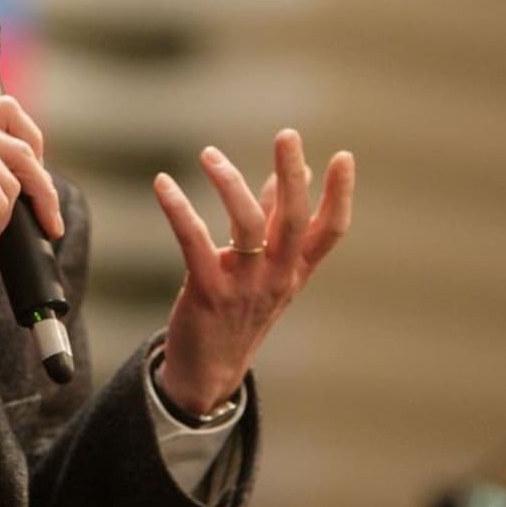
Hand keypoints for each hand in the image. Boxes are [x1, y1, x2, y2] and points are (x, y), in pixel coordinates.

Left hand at [152, 129, 354, 413]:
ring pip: (246, 226)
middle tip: (287, 134)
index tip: (343, 156)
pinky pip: (194, 242)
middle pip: (292, 220)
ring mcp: (244, 287)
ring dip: (229, 183)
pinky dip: (178, 209)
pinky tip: (162, 184)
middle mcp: (277, 278)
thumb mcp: (266, 270)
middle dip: (291, 174)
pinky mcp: (207, 293)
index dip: (341, 194)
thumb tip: (286, 176)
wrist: (208, 372)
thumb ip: (273, 222)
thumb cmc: (238, 311)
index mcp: (296, 271)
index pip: (330, 231)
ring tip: (209, 154)